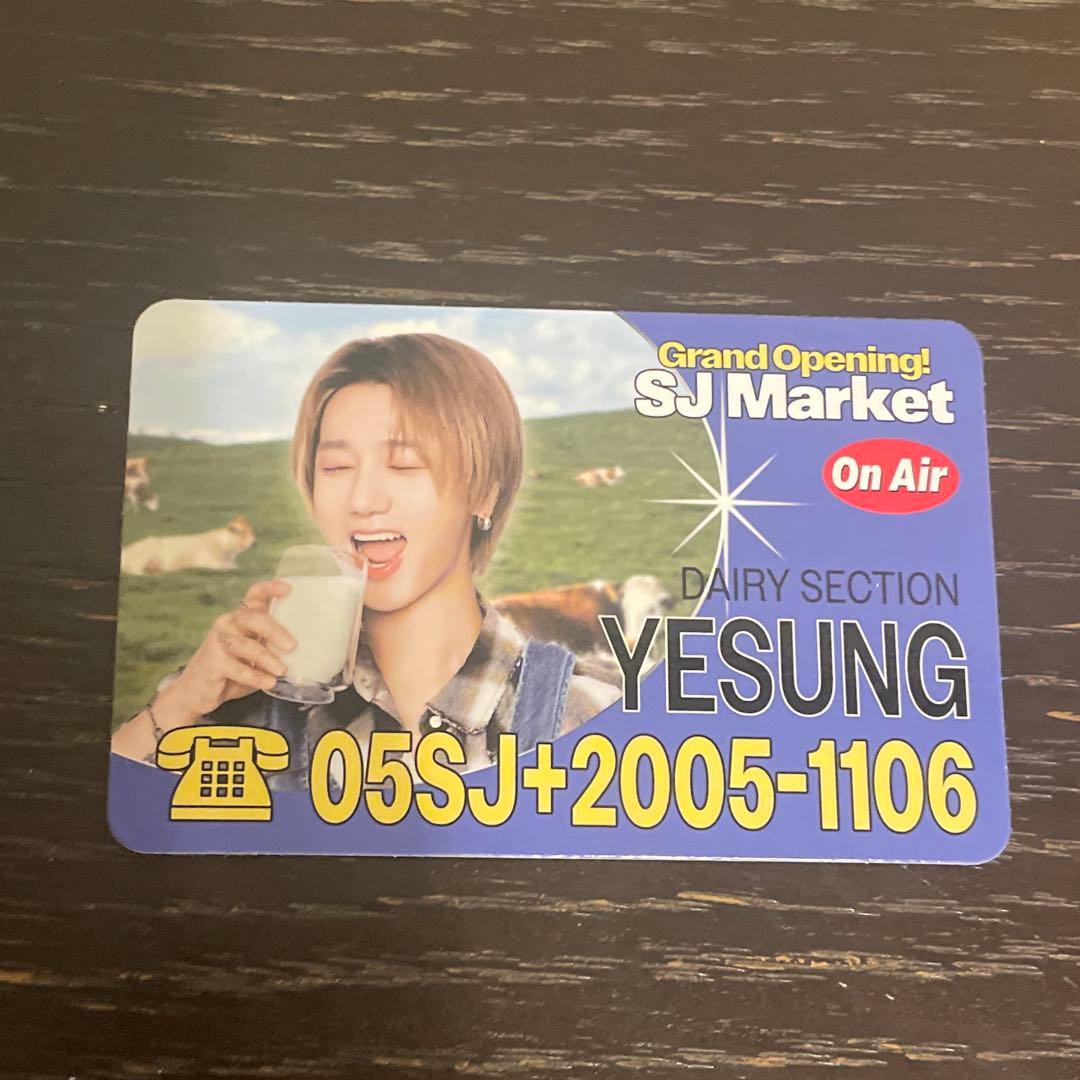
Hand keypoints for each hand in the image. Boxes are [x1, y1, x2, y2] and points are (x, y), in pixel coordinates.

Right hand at [154, 579, 296, 726]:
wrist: (198, 692)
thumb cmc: (234, 670)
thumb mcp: (257, 655)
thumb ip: (274, 648)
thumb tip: (309, 651)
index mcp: (243, 617)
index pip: (255, 595)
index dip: (270, 589)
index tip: (289, 590)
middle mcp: (229, 623)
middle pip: (253, 618)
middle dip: (274, 630)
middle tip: (292, 646)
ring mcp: (218, 641)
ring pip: (245, 645)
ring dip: (267, 658)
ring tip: (282, 670)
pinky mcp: (211, 661)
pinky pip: (236, 667)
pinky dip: (254, 676)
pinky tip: (268, 682)